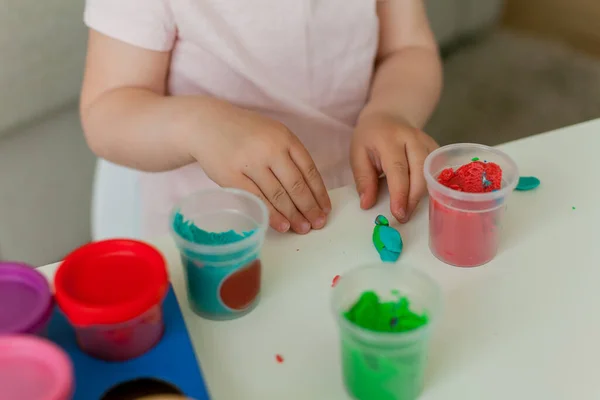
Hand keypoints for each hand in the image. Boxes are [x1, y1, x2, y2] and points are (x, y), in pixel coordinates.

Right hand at [191, 106, 330, 233]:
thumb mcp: (272, 134)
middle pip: (296, 184)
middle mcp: (270, 149)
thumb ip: (289, 156)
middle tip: (318, 224)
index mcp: (285, 138)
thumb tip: (310, 191)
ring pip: (278, 194)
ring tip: (303, 228)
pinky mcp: (232, 176)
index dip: (319, 193)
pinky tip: (282, 225)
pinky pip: (257, 199)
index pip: (309, 170)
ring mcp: (251, 162)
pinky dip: (272, 215)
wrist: (206, 124)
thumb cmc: (244, 133)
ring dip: (293, 215)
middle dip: (309, 207)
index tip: (325, 209)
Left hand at [350, 112, 437, 221]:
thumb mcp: (357, 154)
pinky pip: (438, 170)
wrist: (388, 117)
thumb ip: (363, 179)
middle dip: (413, 198)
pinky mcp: (435, 147)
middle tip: (403, 217)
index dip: (400, 194)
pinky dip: (432, 186)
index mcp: (390, 139)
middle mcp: (412, 138)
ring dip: (422, 195)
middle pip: (420, 172)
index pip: (398, 169)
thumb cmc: (370, 138)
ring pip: (431, 173)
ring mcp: (427, 141)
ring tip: (409, 210)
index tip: (398, 213)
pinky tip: (422, 197)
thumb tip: (367, 204)